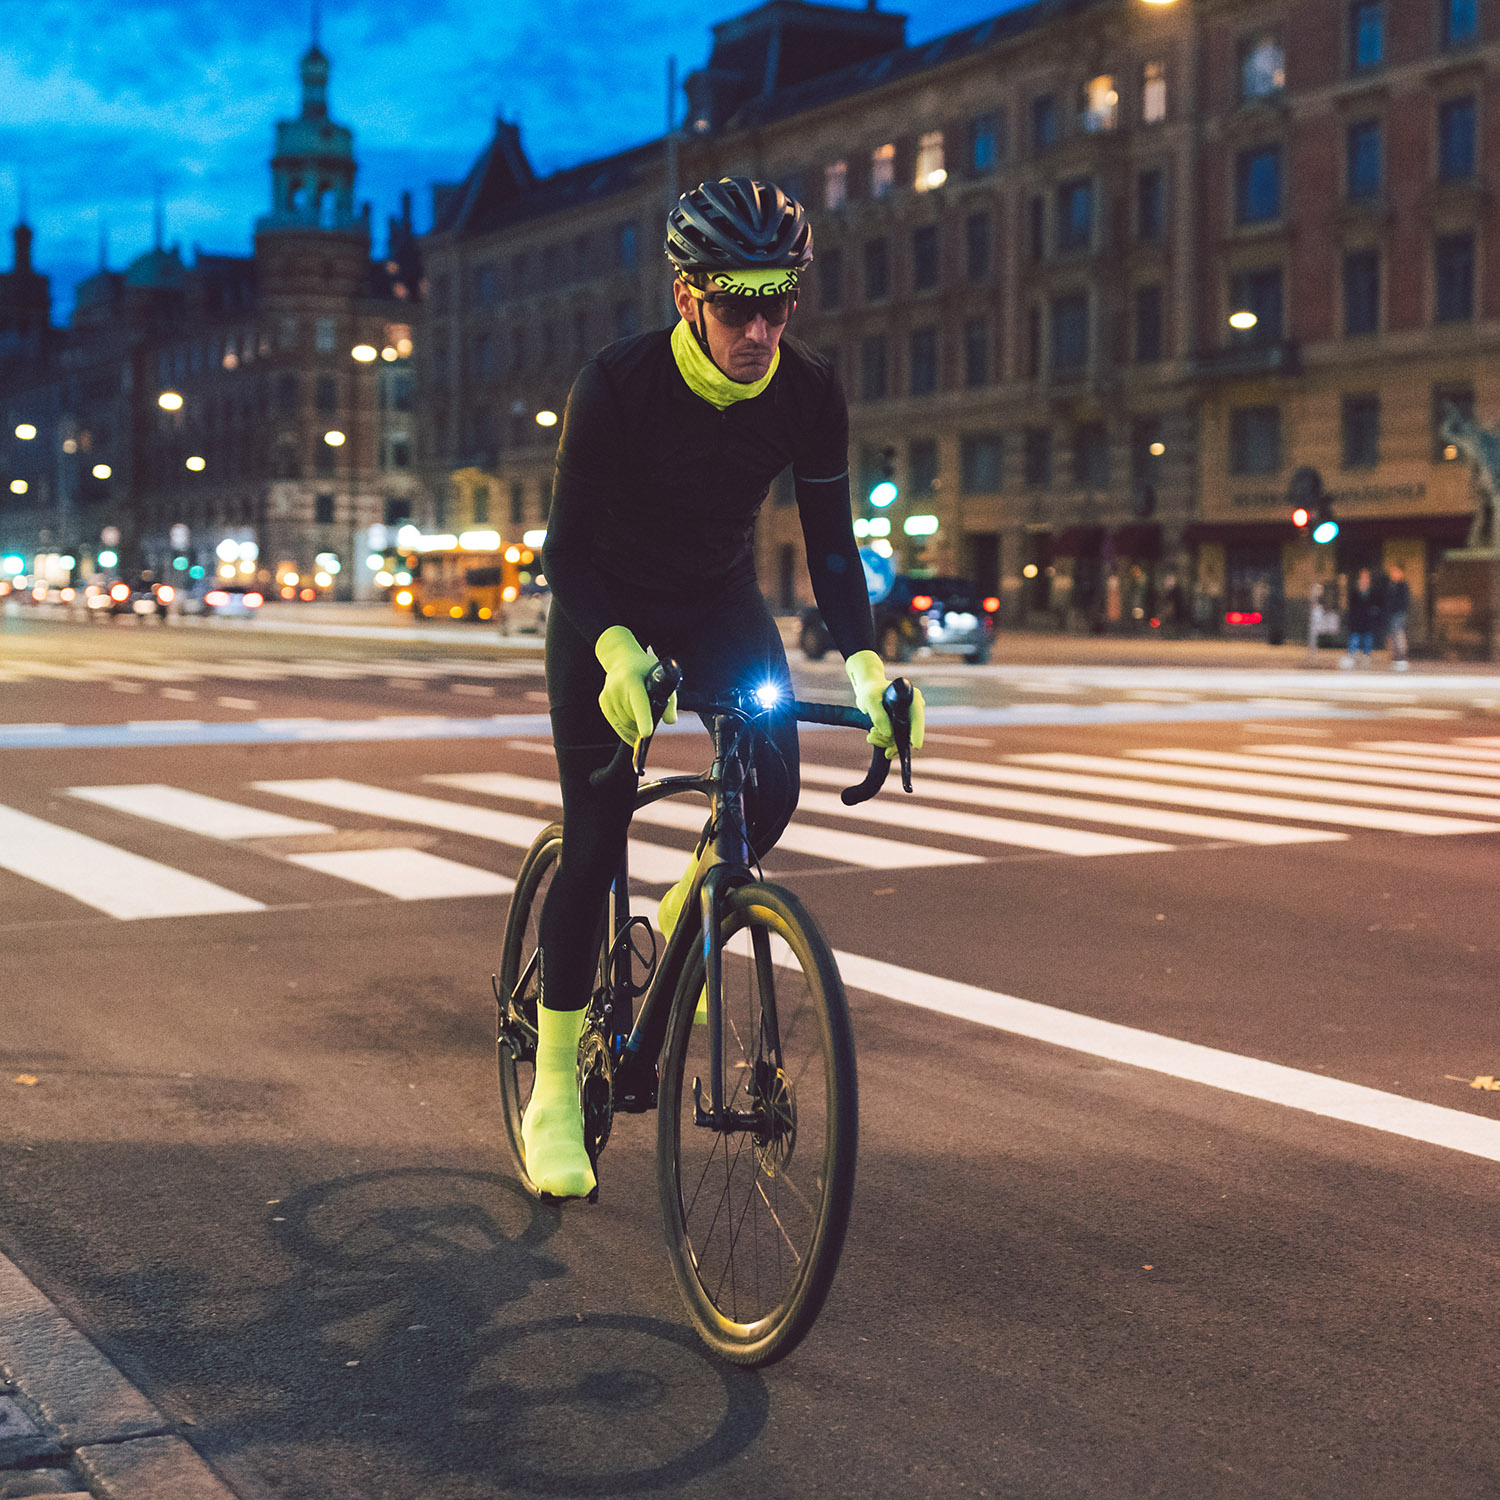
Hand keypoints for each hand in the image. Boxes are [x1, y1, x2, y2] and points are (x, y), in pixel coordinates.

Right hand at [595, 625, 676, 745]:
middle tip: (652, 709)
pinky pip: (617, 724)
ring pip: (626, 723)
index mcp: (633, 680)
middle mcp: (616, 687)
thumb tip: (670, 721)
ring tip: (642, 709)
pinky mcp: (603, 702)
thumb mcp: (662, 678)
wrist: (622, 660)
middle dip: (645, 720)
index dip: (643, 719)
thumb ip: (670, 700)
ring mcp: (607, 695)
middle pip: (633, 717)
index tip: (646, 734)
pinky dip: (627, 727)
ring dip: (636, 724)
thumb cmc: (647, 670)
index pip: (639, 703)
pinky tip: (633, 718)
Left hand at [845, 649, 924, 758]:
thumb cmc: (871, 692)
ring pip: (902, 740)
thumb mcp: (870, 700)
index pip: (917, 718)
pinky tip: (873, 736)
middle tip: (871, 737)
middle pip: (910, 733)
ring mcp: (910, 720)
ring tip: (870, 734)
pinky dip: (884, 741)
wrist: (869, 691)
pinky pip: (896, 740)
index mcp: (913, 699)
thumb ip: (878, 716)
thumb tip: (889, 734)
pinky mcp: (903, 727)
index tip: (916, 745)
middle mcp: (915, 710)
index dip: (917, 732)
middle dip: (892, 741)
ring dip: (884, 741)